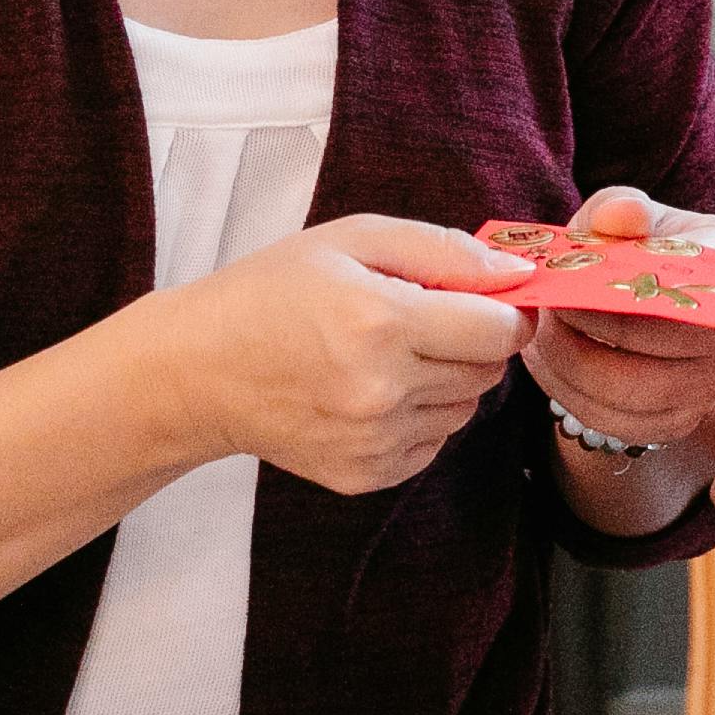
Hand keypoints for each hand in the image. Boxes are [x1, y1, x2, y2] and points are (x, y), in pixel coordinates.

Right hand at [166, 215, 533, 496]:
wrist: (197, 371)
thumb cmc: (270, 292)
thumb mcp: (349, 239)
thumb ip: (442, 250)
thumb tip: (518, 273)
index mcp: (381, 321)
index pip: (500, 330)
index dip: (506, 311)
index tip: (486, 301)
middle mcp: (382, 390)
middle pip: (488, 371)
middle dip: (470, 342)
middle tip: (418, 321)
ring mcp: (373, 440)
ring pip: (464, 409)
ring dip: (444, 381)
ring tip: (384, 357)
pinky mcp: (364, 475)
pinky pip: (431, 444)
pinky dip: (415, 418)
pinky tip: (367, 393)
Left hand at [518, 183, 714, 449]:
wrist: (638, 304)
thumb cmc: (632, 250)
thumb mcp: (622, 217)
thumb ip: (618, 208)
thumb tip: (623, 214)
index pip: (690, 285)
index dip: (626, 287)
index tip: (576, 276)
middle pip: (660, 344)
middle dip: (588, 326)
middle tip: (546, 306)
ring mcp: (710, 384)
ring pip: (634, 393)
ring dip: (570, 363)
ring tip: (540, 333)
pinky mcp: (676, 421)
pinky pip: (619, 423)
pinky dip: (570, 396)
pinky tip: (549, 364)